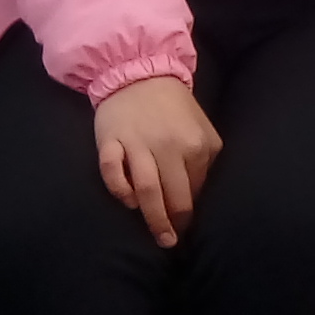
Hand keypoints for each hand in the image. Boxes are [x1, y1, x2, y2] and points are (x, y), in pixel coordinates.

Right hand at [93, 75, 222, 246]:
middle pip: (173, 195)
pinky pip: (112, 173)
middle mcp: (168, 146)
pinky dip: (120, 191)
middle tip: (173, 242)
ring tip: (160, 238)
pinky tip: (129, 203)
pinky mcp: (110, 141)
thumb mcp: (202, 128)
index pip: (196, 188)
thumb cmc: (173, 107)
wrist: (137, 72)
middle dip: (175, 223)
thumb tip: (198, 194)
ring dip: (153, 218)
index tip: (188, 223)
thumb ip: (205, 159)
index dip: (192, 208)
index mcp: (195, 143)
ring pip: (147, 190)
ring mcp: (137, 144)